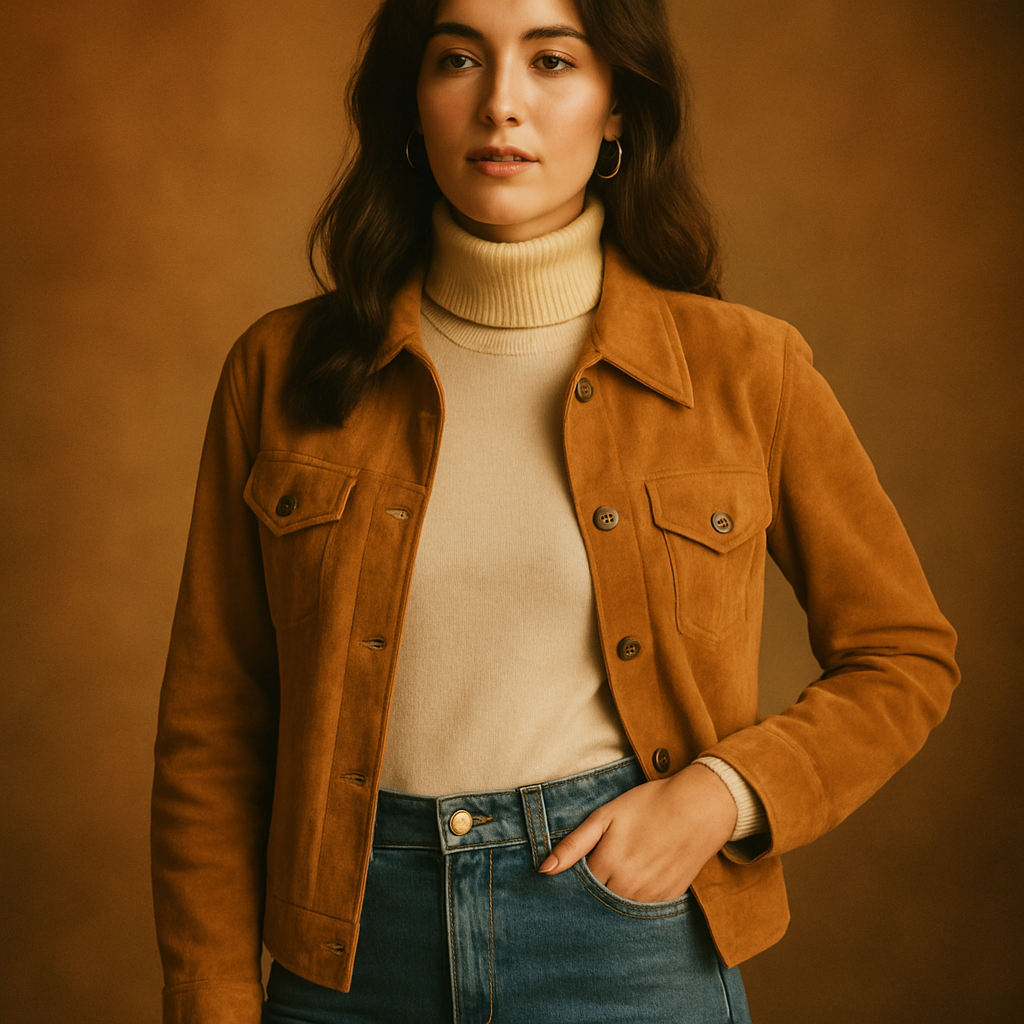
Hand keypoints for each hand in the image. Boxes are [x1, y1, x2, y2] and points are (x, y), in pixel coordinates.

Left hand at [537, 763, 737, 902]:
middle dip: (591, 890)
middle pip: (597, 900)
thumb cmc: (649, 805)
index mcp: (609, 865)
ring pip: (619, 908)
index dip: (574, 876)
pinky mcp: (670, 898)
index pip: (578, 886)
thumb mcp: (606, 816)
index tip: (575, 867)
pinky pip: (643, 909)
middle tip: (599, 866)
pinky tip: (637, 878)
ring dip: (613, 896)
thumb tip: (544, 870)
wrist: (699, 807)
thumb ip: (574, 844)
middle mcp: (629, 888)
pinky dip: (635, 898)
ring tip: (618, 870)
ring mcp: (651, 897)